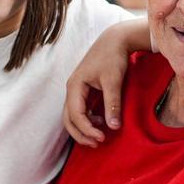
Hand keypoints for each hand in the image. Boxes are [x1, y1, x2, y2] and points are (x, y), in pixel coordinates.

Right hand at [63, 21, 141, 145]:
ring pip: (73, 115)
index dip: (87, 129)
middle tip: (97, 144)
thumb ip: (112, 103)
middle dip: (81, 133)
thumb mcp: (113, 80)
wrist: (114, 40)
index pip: (75, 115)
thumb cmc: (113, 57)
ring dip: (83, 128)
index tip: (102, 138)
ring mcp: (77, 89)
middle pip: (69, 119)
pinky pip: (81, 109)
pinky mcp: (84, 89)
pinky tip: (101, 122)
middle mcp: (72, 89)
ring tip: (99, 137)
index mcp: (75, 86)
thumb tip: (113, 126)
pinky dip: (88, 119)